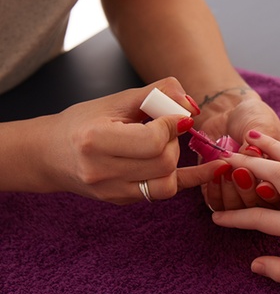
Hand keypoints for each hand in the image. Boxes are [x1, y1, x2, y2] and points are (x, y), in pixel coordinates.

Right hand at [40, 78, 220, 203]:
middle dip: (173, 141)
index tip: (173, 114)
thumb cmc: (83, 122)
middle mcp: (102, 172)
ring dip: (175, 160)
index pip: (154, 141)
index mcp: (94, 141)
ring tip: (161, 145)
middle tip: (162, 128)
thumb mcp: (116, 100)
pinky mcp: (123, 201)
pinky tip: (216, 169)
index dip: (171, 124)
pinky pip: (166, 192)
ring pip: (167, 182)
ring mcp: (113, 192)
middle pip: (164, 162)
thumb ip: (157, 93)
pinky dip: (192, 179)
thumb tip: (191, 104)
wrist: (50, 154)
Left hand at [195, 91, 279, 210]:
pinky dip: (216, 191)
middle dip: (249, 192)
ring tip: (226, 169)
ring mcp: (242, 193)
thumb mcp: (264, 126)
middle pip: (261, 209)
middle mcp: (265, 190)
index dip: (272, 196)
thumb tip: (252, 161)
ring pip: (239, 208)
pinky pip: (217, 204)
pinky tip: (216, 174)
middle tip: (240, 171)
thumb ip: (261, 147)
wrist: (227, 110)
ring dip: (232, 191)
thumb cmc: (253, 117)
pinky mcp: (220, 194)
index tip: (263, 186)